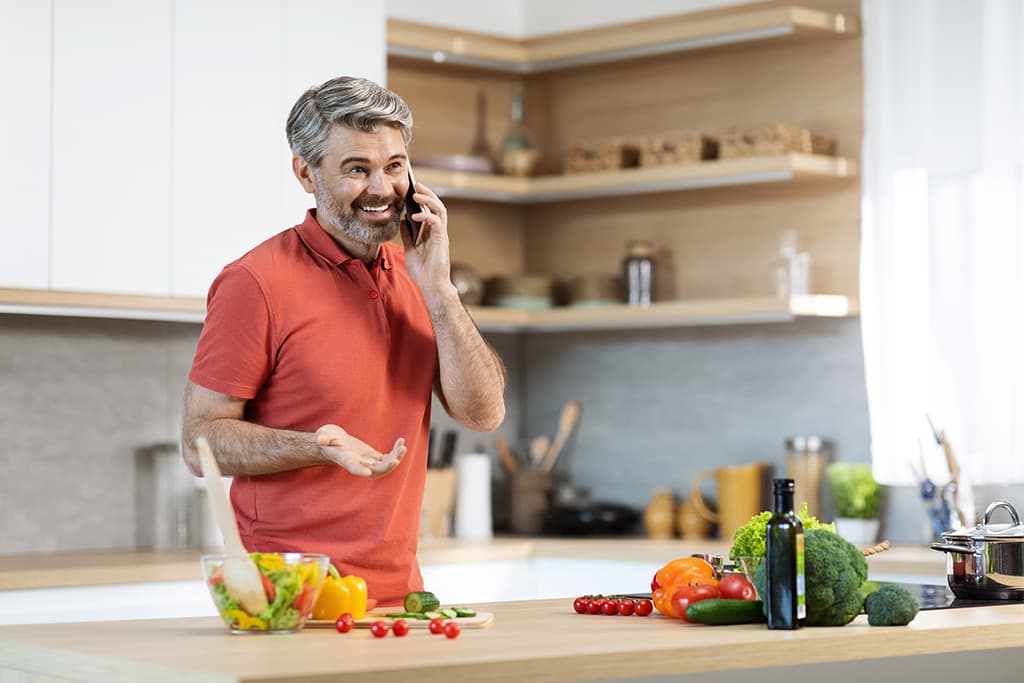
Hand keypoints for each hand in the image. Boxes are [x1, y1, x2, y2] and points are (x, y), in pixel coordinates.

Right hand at [315, 425, 405, 478]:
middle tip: (396, 459)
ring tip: (403, 447)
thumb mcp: (324, 435)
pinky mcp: (374, 457)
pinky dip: (396, 452)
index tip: (367, 473)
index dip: (359, 470)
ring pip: (384, 466)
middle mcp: (358, 464)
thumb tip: (321, 439)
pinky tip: (401, 442)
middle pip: (374, 472)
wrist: (333, 443)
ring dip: (395, 459)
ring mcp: (367, 462)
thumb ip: (323, 437)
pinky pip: (388, 458)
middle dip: (386, 467)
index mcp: (346, 459)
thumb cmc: (327, 438)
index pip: (352, 467)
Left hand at [400, 181, 456, 300]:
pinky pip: (436, 222)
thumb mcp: (410, 249)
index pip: (429, 209)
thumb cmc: (422, 270)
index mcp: (431, 232)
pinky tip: (414, 216)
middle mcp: (437, 231)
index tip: (411, 189)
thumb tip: (402, 221)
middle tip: (416, 184)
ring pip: (440, 209)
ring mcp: (440, 234)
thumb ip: (408, 235)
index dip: (422, 198)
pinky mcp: (441, 240)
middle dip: (427, 193)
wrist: (430, 285)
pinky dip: (426, 216)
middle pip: (436, 205)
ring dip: (428, 200)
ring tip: (416, 195)